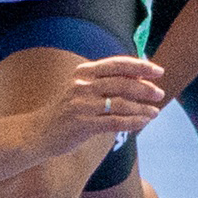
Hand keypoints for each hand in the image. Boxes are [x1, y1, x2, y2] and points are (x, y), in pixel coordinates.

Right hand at [28, 56, 168, 146]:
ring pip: (120, 103)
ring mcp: (82, 105)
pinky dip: (133, 122)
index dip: (139, 66)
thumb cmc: (65, 112)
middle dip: (145, 88)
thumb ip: (104, 83)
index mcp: (83, 72)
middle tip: (160, 93)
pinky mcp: (83, 124)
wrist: (38, 133)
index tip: (157, 70)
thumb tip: (138, 78)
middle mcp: (82, 85)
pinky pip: (115, 122)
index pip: (116, 64)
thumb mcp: (81, 90)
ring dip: (142, 107)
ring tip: (155, 112)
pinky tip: (143, 123)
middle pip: (121, 82)